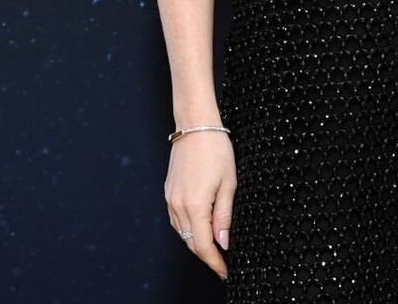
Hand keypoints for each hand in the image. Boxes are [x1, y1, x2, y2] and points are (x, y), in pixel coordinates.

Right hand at [164, 131, 235, 278]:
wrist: (195, 126)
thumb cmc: (216, 150)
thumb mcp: (229, 184)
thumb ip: (224, 216)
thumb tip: (223, 242)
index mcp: (195, 205)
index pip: (204, 246)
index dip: (215, 262)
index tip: (225, 271)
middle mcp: (178, 205)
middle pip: (191, 242)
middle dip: (207, 256)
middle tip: (222, 264)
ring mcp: (170, 198)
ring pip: (182, 232)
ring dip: (197, 243)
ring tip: (214, 248)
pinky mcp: (168, 191)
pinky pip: (176, 219)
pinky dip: (188, 229)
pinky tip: (199, 228)